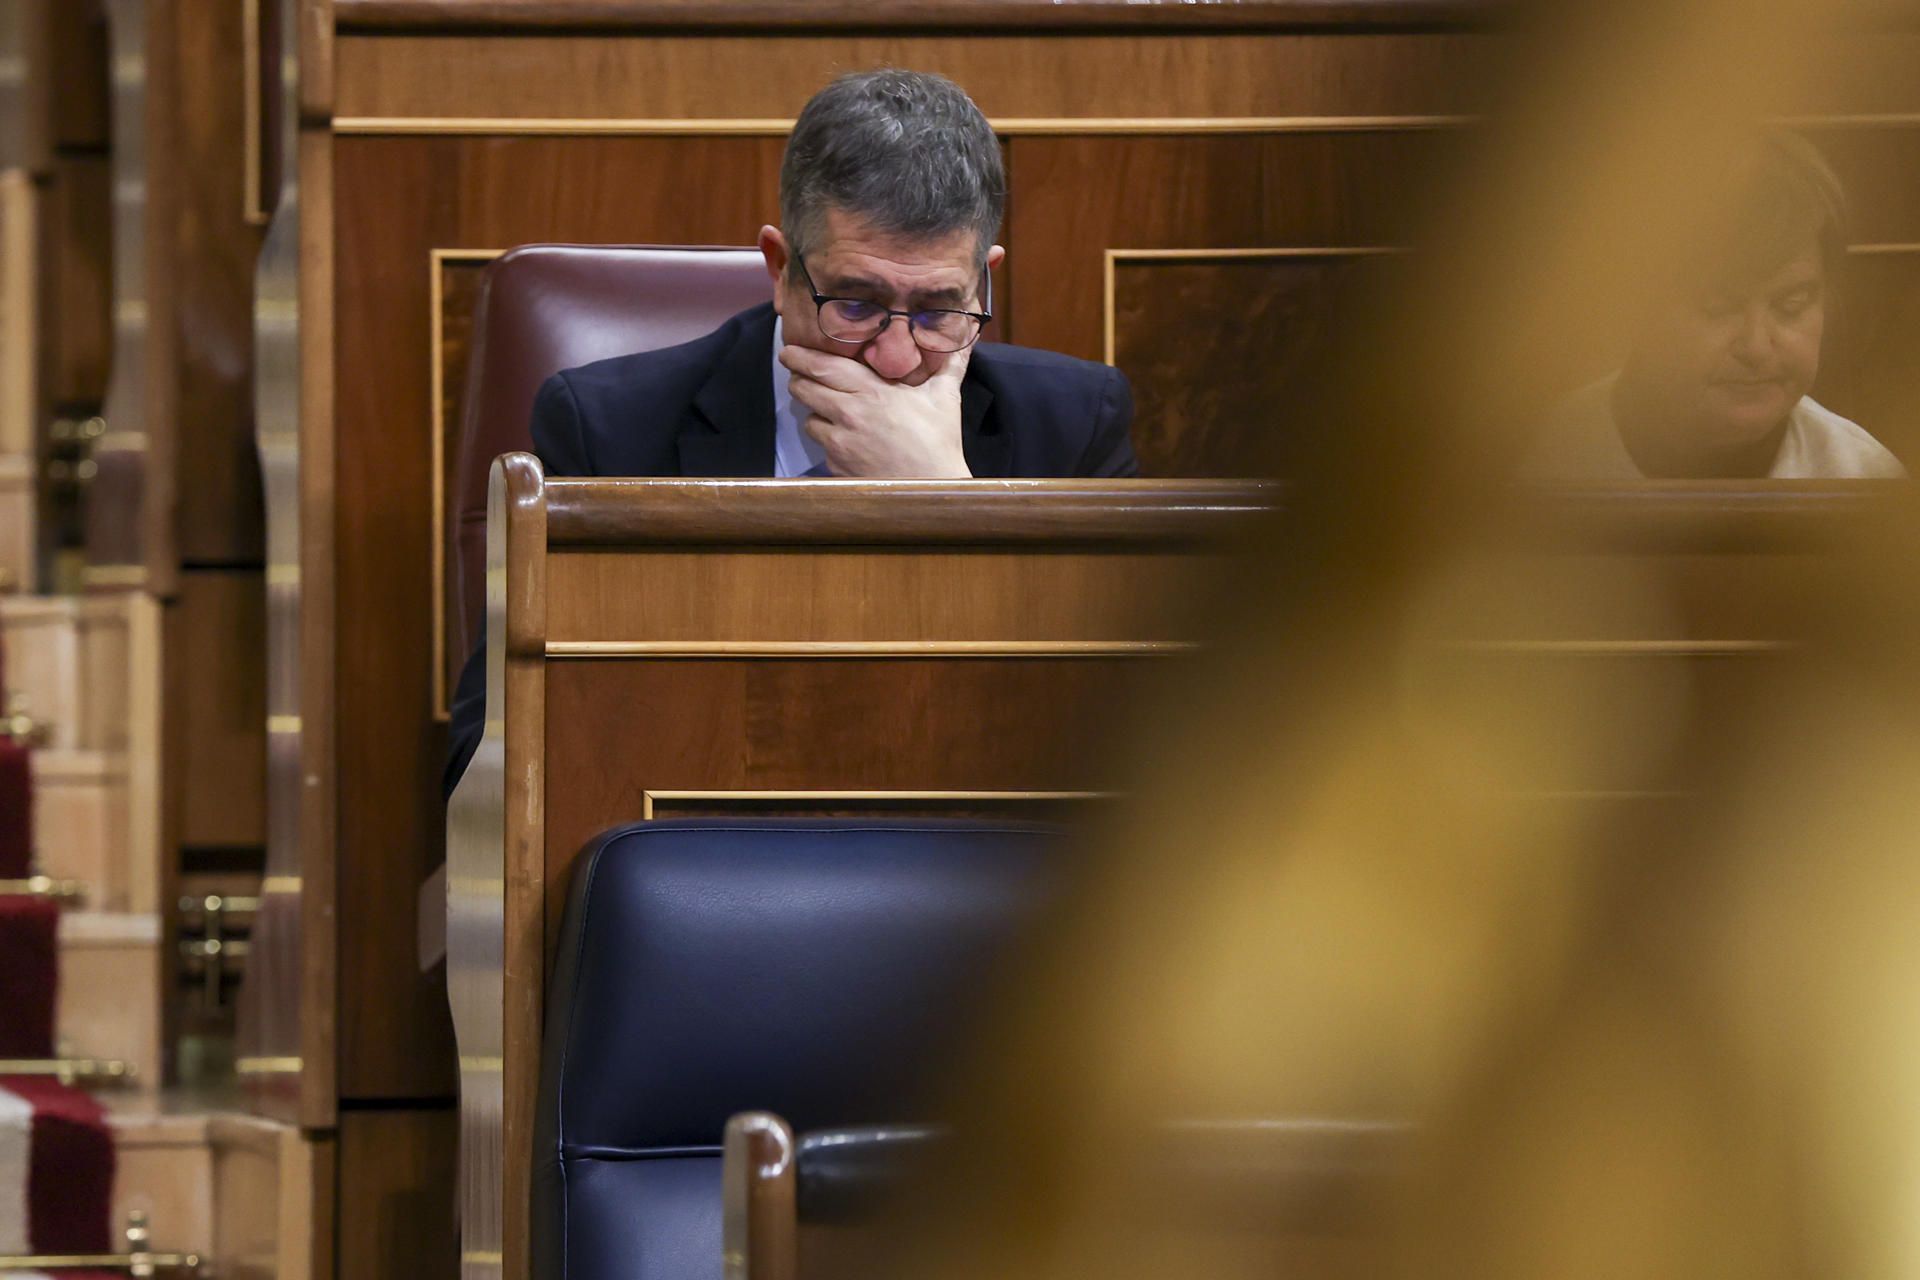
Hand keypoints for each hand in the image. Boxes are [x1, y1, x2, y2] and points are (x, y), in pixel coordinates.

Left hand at [778, 344, 972, 476]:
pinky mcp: (837, 465)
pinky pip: (822, 446)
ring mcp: (840, 442)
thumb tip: (967, 338)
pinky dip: (829, 440)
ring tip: (829, 410)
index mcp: (870, 390)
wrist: (932, 489)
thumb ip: (950, 364)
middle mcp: (848, 413)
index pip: (821, 366)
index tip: (789, 350)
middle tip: (799, 374)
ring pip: (809, 419)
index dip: (799, 356)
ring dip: (814, 412)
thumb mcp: (945, 397)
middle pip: (803, 388)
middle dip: (798, 379)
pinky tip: (846, 440)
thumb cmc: (939, 442)